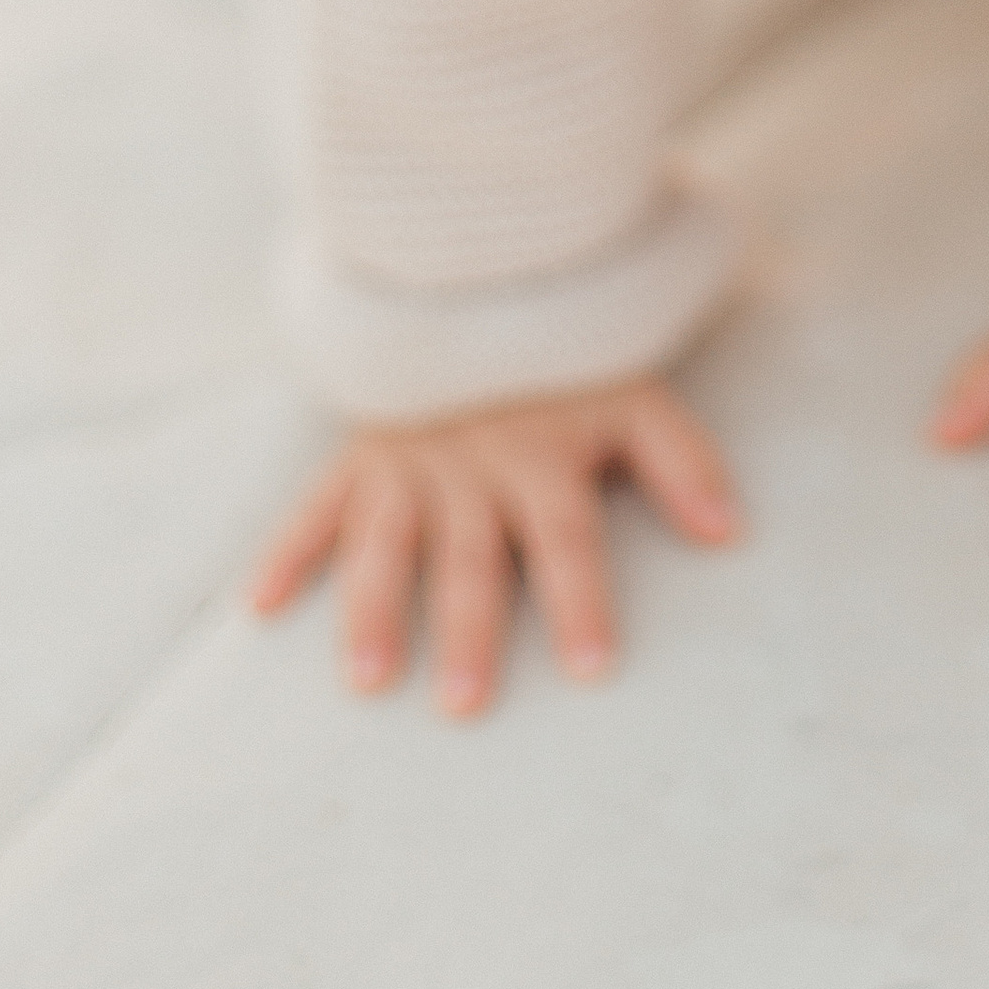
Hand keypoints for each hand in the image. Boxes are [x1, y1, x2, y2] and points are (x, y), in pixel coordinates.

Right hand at [249, 377, 740, 715]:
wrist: (484, 281)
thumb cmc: (568, 365)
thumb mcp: (635, 396)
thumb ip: (681, 461)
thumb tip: (730, 533)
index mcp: (542, 455)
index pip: (567, 537)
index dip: (582, 601)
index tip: (592, 671)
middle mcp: (472, 465)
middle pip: (472, 556)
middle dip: (469, 631)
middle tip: (463, 707)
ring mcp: (408, 462)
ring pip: (387, 542)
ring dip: (373, 609)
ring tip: (366, 680)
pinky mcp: (360, 454)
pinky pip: (315, 504)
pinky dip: (285, 552)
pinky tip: (258, 607)